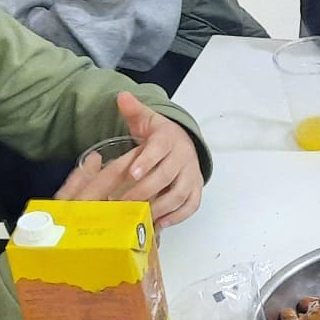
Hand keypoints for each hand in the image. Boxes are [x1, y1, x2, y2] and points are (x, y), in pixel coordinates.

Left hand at [54, 91, 203, 227]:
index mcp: (168, 138)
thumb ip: (133, 111)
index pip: (159, 149)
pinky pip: (191, 205)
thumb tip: (122, 97)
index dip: (147, 161)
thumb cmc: (158, 135)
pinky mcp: (196, 189)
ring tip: (140, 216)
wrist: (183, 142)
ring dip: (160, 206)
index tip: (133, 173)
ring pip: (180, 193)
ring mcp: (191, 174)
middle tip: (124, 203)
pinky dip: (178, 216)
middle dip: (145, 190)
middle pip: (167, 176)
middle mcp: (183, 156)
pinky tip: (160, 223)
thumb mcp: (145, 120)